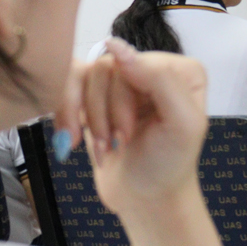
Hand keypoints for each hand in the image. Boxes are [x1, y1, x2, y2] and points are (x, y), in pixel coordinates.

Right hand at [56, 38, 208, 214]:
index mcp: (181, 70)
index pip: (133, 61)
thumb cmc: (168, 166)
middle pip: (106, 69)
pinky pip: (67, 81)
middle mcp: (151, 68)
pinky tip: (73, 139)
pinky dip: (66, 113)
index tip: (128, 135)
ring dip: (89, 119)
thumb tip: (116, 46)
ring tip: (104, 148)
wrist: (145, 199)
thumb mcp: (181, 123)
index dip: (122, 100)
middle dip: (105, 114)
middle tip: (117, 144)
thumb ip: (159, 79)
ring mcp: (122, 81)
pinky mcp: (96, 94)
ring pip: (84, 76)